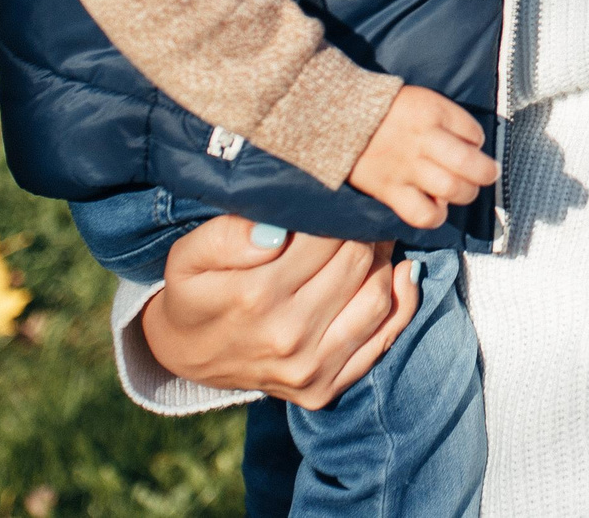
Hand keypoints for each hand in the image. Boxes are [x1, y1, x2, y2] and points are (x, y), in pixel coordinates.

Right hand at [138, 215, 419, 408]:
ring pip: (377, 297)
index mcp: (255, 296)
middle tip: (361, 212)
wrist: (186, 357)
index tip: (338, 197)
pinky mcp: (324, 389)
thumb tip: (277, 229)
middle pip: (356, 263)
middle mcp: (288, 336)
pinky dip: (402, 304)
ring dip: (384, 260)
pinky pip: (382, 341)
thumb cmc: (194, 293)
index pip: (324, 237)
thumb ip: (228, 235)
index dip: (338, 210)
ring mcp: (309, 369)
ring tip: (373, 238)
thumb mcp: (189, 256)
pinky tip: (402, 272)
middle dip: (363, 230)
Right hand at [349, 86, 499, 229]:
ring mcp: (406, 167)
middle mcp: (424, 139)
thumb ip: (446, 119)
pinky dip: (436, 215)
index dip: (478, 143)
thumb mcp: (420, 99)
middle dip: (485, 173)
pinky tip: (436, 206)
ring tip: (460, 190)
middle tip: (482, 174)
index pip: (475, 133)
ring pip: (453, 190)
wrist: (335, 115)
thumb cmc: (384, 108)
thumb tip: (472, 146)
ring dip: (465, 193)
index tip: (469, 145)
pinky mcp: (389, 190)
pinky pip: (423, 213)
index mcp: (433, 111)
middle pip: (472, 165)